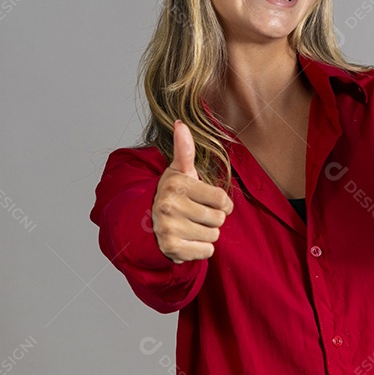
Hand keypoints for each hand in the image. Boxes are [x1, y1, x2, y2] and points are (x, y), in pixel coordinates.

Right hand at [151, 119, 233, 263]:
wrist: (150, 222)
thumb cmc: (175, 194)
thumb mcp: (180, 171)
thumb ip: (184, 149)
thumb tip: (180, 123)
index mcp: (176, 184)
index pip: (221, 198)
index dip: (222, 202)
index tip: (211, 201)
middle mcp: (169, 205)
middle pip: (219, 219)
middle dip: (214, 218)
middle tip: (198, 214)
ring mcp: (168, 228)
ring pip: (214, 236)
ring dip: (208, 233)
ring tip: (192, 226)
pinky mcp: (171, 248)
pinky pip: (206, 251)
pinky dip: (202, 248)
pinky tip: (189, 239)